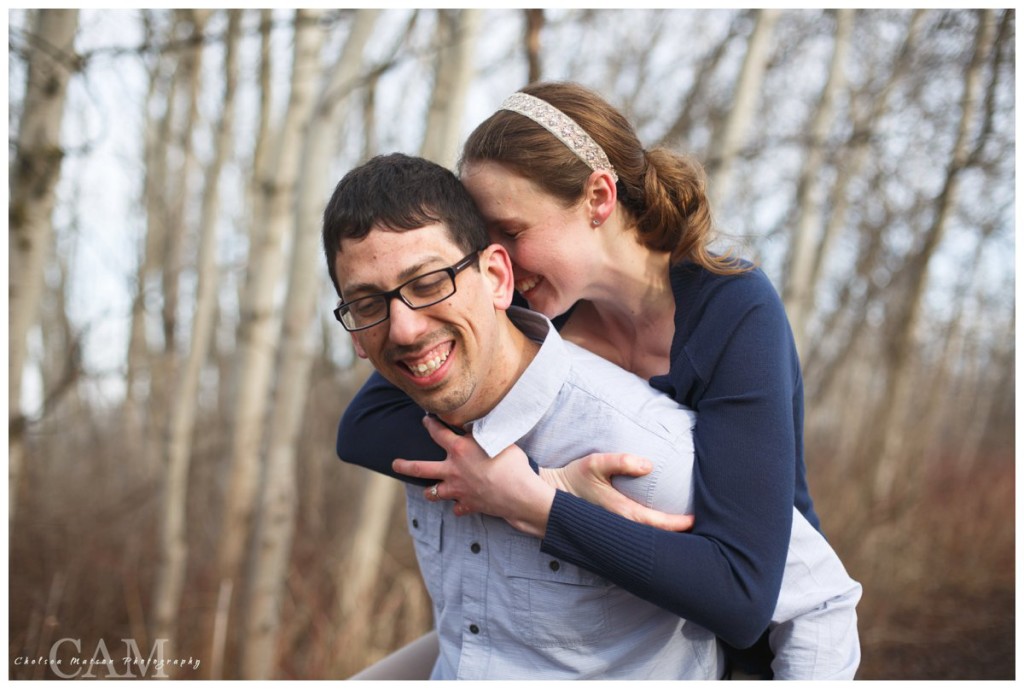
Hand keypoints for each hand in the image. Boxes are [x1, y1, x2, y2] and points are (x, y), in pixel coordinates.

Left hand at [392, 416, 555, 537]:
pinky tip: (461, 505)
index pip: (437, 433)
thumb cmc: (513, 464)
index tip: (425, 420)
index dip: (429, 424)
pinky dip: (459, 506)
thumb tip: (471, 427)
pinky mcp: (468, 505)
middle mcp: (453, 470)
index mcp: (459, 450)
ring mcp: (458, 490)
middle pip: (420, 468)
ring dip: (431, 492)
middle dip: (405, 466)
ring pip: (434, 493)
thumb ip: (481, 434)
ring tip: (428, 491)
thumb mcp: (498, 440)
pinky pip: (458, 508)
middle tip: (395, 464)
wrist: (519, 495)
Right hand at [540, 453, 694, 531]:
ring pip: (644, 540)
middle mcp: (618, 527)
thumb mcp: (594, 463)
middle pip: (654, 538)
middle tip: (699, 531)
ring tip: (685, 534)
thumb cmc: (573, 479)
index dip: (676, 524)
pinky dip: (648, 538)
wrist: (549, 497)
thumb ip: (621, 462)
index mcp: (619, 512)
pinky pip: (634, 539)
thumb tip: (648, 465)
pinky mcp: (608, 533)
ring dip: (664, 538)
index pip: (654, 522)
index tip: (694, 520)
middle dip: (676, 536)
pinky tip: (658, 536)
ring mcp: (613, 532)